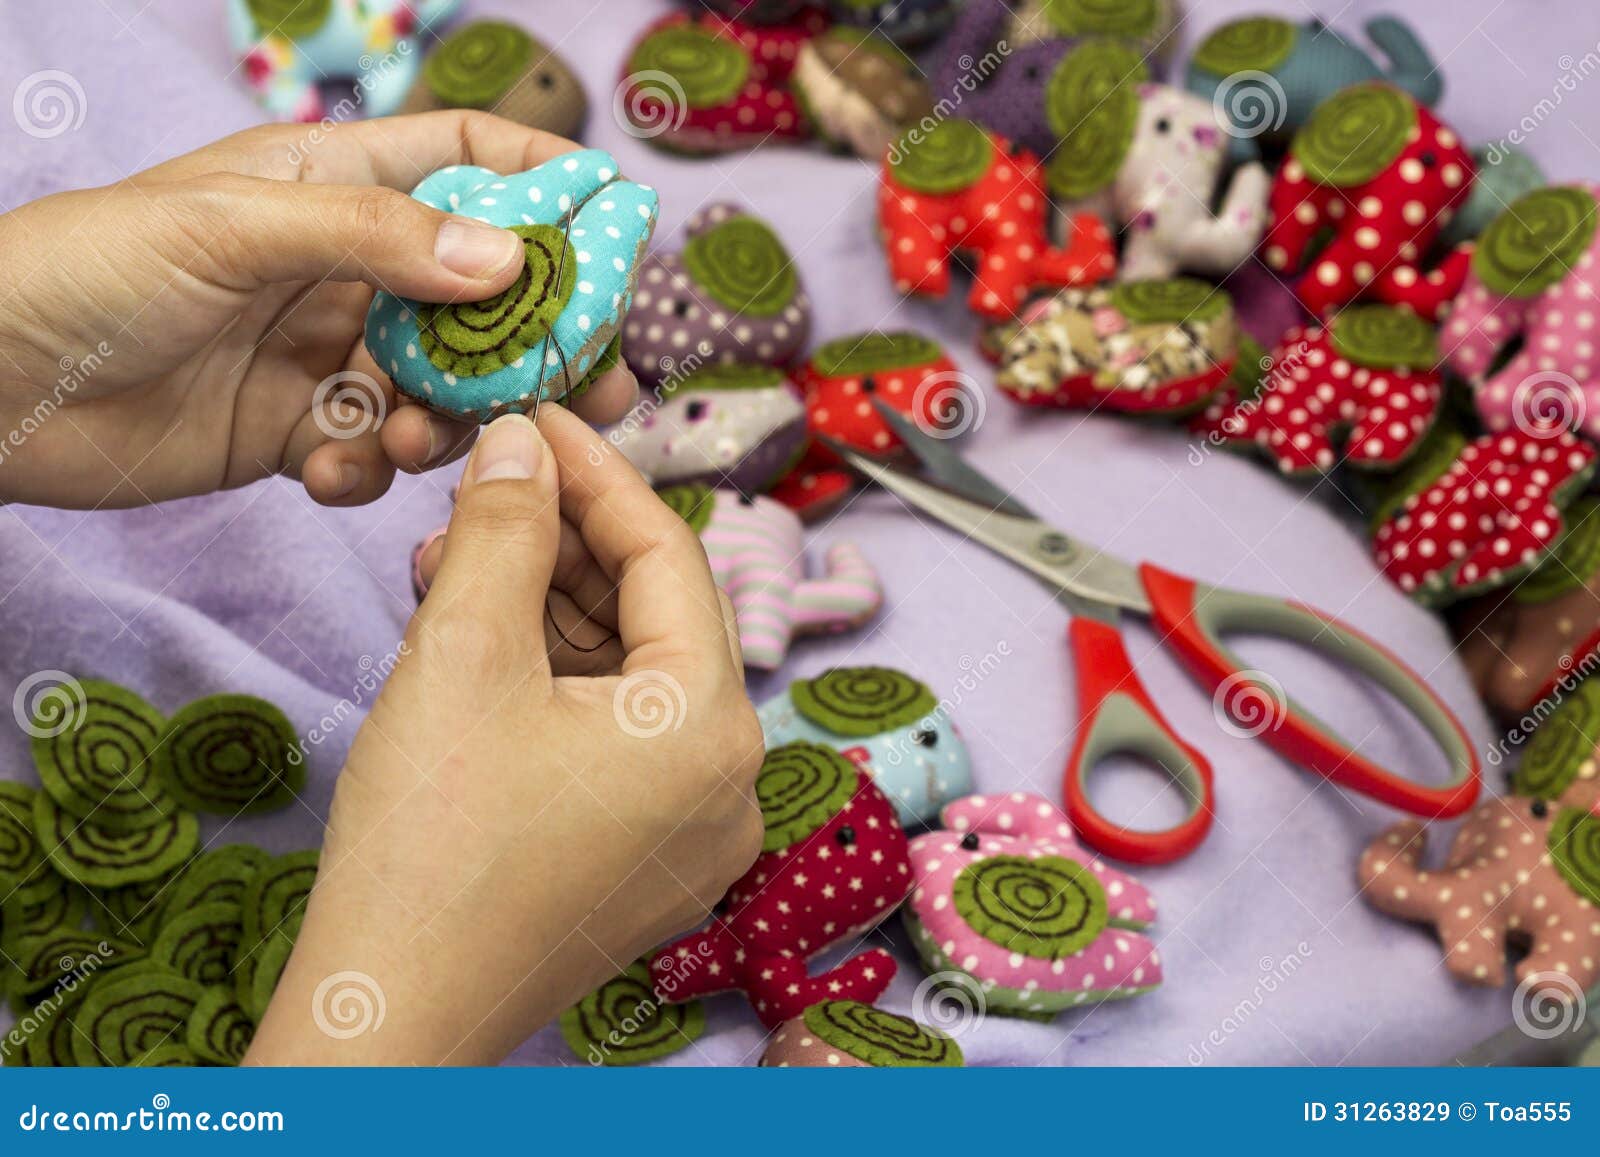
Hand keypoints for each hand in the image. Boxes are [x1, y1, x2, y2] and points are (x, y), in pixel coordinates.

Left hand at [0, 112, 637, 509]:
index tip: (611, 240)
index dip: (543, 188)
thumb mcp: (234, 229)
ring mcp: (319, 349)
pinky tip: (329, 470)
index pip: (465, 159)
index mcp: (329, 182)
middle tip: (591, 391)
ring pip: (434, 383)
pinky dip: (366, 467)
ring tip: (411, 443)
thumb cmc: (88, 270)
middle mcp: (339, 263)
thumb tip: (505, 259)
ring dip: (442, 420)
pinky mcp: (293, 429)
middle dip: (532, 340)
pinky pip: (368, 449)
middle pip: (475, 291)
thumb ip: (375, 238)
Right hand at [244, 409, 765, 1064]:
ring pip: (631, 678)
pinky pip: (617, 739)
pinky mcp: (649, 862)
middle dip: (565, 545)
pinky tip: (481, 642)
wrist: (389, 1014)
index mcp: (711, 727)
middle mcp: (731, 782)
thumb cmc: (427, 843)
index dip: (597, 472)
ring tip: (456, 564)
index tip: (537, 415)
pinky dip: (557, 685)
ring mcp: (695, 832)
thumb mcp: (462, 654)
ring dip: (551, 612)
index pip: (669, 556)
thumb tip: (523, 442)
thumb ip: (503, 529)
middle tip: (484, 492)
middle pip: (656, 617)